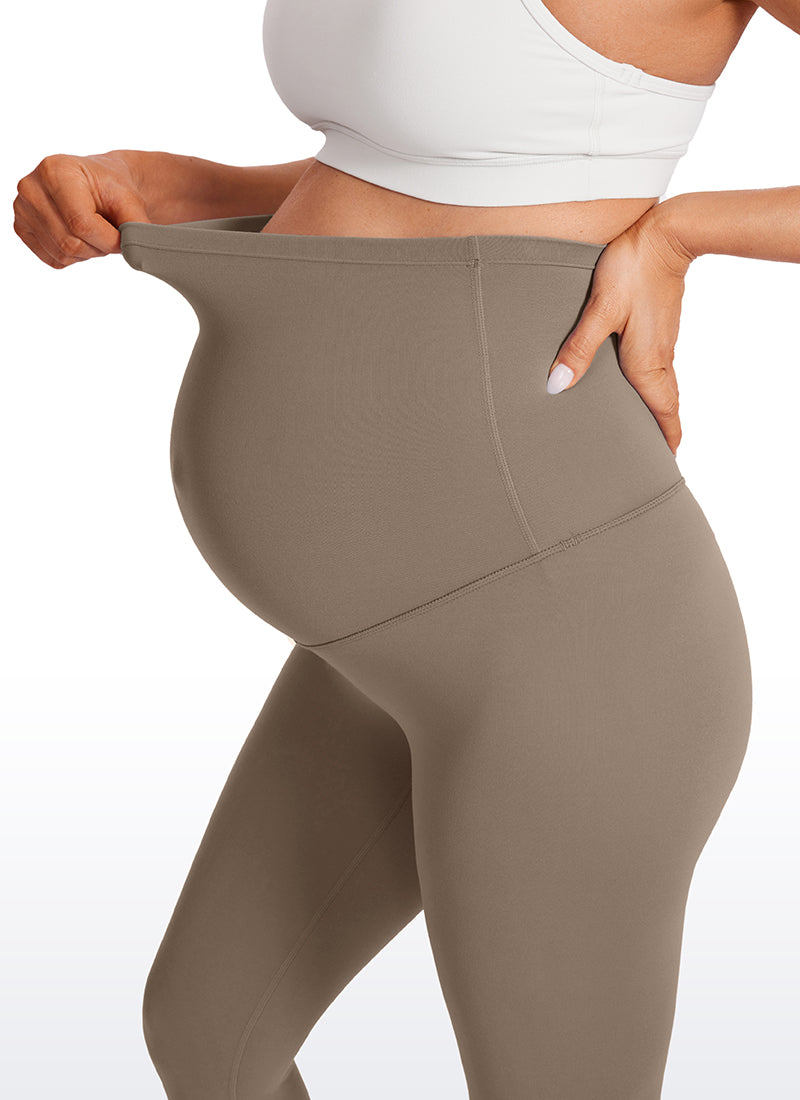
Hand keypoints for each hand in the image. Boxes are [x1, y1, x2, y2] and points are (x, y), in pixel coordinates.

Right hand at [13, 150, 150, 268]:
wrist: (96, 183)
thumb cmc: (110, 187)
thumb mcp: (129, 199)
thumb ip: (135, 225)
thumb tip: (137, 253)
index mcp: (55, 171)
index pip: (80, 223)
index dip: (108, 240)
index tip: (123, 238)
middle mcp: (31, 188)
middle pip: (70, 242)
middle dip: (99, 247)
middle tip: (109, 233)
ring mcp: (22, 208)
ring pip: (63, 254)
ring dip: (87, 252)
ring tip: (94, 231)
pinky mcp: (21, 228)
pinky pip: (54, 259)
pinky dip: (74, 256)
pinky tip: (79, 236)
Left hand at [545, 207, 694, 454]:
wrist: (666, 234)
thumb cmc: (632, 269)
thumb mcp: (599, 310)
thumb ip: (578, 349)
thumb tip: (556, 386)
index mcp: (646, 363)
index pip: (665, 415)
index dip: (666, 443)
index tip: (662, 466)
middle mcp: (658, 358)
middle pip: (664, 406)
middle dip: (657, 433)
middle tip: (643, 456)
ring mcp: (661, 342)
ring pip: (659, 386)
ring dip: (652, 409)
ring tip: (635, 428)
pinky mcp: (657, 327)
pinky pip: (654, 366)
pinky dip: (647, 385)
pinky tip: (628, 383)